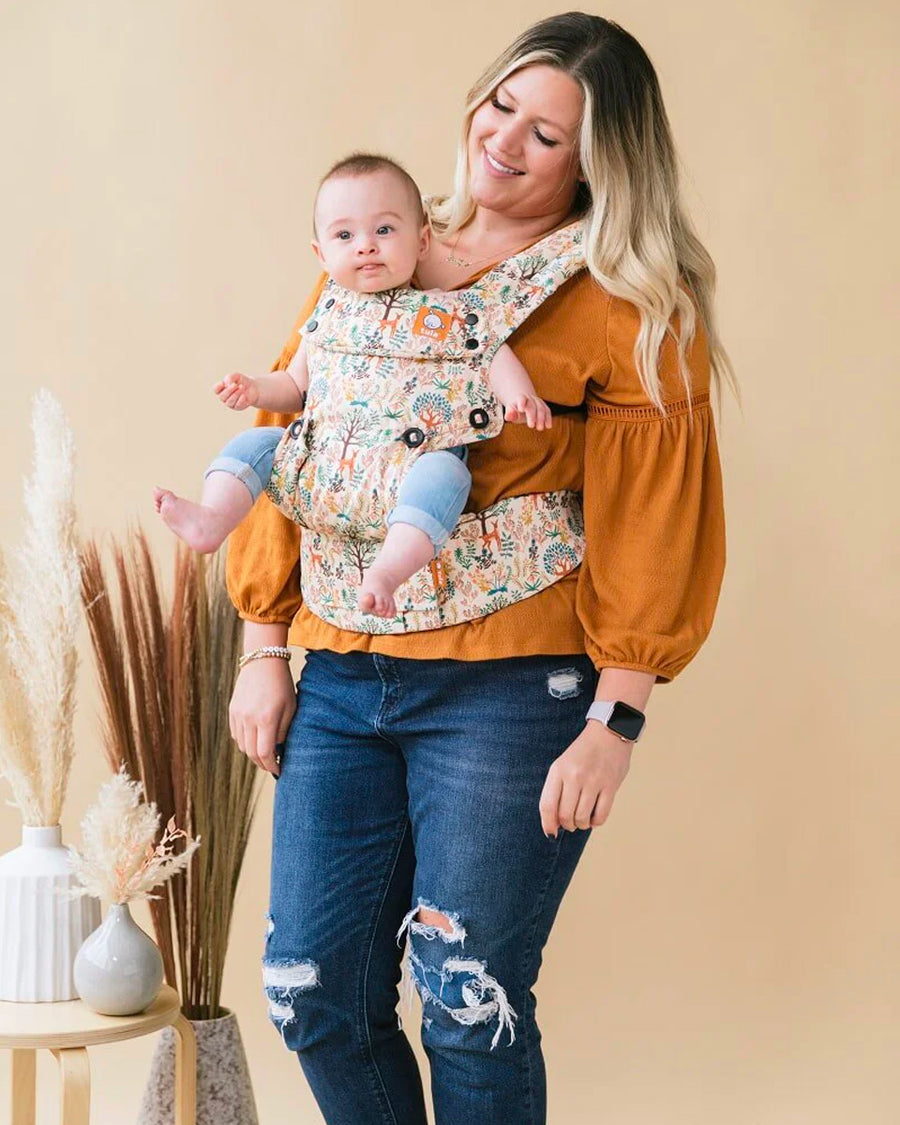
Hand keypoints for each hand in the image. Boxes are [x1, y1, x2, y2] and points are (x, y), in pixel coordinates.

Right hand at [214, 372, 259, 409]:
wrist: (253, 387)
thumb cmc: (242, 381)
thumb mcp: (237, 376)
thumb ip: (230, 377)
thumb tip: (227, 384)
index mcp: (222, 389)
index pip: (216, 390)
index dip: (218, 387)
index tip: (223, 383)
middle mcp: (224, 397)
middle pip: (222, 397)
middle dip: (229, 390)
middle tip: (236, 385)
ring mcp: (230, 403)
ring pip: (229, 402)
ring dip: (236, 394)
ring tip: (242, 387)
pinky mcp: (238, 407)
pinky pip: (237, 405)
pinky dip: (240, 400)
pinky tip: (244, 395)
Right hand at [229, 657, 296, 776]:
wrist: (263, 662)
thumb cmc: (282, 685)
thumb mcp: (291, 707)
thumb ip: (284, 731)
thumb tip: (278, 749)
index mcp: (266, 719)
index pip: (265, 753)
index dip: (271, 766)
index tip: (278, 770)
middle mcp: (249, 719)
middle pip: (251, 753)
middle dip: (262, 763)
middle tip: (272, 765)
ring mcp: (238, 715)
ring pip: (242, 746)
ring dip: (253, 753)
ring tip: (265, 751)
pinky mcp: (232, 711)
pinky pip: (236, 734)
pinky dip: (245, 741)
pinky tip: (255, 738)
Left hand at [503, 393, 551, 430]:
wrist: (523, 403)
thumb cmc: (515, 410)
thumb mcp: (511, 411)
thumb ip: (510, 414)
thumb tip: (508, 416)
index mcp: (520, 398)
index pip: (521, 399)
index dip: (521, 403)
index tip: (521, 409)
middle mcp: (530, 398)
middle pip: (532, 406)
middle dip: (532, 416)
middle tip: (531, 426)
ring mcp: (538, 401)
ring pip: (541, 408)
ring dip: (541, 418)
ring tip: (540, 428)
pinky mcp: (544, 406)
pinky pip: (547, 411)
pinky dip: (548, 418)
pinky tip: (548, 426)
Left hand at [539, 723, 632, 835]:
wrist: (609, 732)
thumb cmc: (583, 752)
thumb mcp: (562, 765)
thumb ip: (556, 791)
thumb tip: (554, 824)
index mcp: (558, 770)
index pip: (547, 805)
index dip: (547, 824)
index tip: (551, 833)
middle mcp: (574, 776)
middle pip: (565, 815)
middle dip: (567, 825)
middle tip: (570, 823)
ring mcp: (593, 781)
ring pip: (582, 818)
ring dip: (581, 825)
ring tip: (582, 819)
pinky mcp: (611, 786)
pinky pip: (601, 816)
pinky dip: (596, 822)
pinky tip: (594, 816)